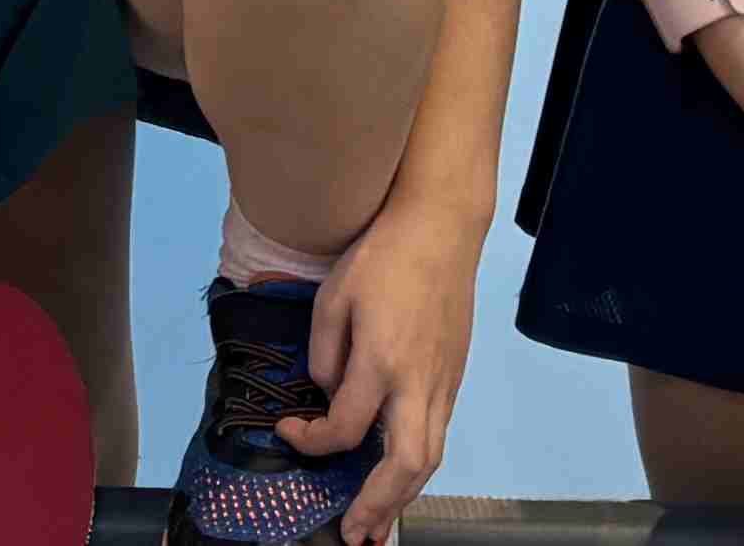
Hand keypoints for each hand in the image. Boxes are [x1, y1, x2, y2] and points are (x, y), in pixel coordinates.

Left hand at [283, 200, 486, 541]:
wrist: (441, 228)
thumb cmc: (382, 256)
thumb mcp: (333, 297)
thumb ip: (324, 355)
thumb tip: (328, 395)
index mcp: (382, 360)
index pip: (345, 427)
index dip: (312, 440)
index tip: (289, 432)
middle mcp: (418, 380)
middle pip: (407, 464)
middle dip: (380, 506)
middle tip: (356, 535)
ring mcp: (443, 381)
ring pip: (430, 457)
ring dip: (403, 498)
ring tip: (378, 525)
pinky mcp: (454, 376)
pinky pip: (437, 434)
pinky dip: (416, 466)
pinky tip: (398, 477)